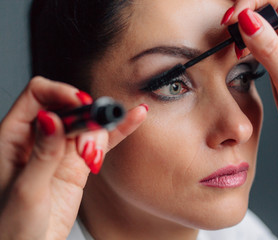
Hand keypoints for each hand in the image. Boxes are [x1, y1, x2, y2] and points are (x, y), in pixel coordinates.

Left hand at [0, 77, 146, 239]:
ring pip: (87, 123)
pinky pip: (101, 142)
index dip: (61, 94)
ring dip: (99, 130)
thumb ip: (42, 153)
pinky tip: (134, 117)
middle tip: (90, 137)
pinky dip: (118, 131)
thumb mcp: (26, 190)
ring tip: (92, 154)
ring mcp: (61, 151)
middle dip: (85, 115)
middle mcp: (39, 138)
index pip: (38, 95)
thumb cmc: (12, 228)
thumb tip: (52, 118)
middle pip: (68, 107)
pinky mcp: (79, 164)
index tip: (81, 105)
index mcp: (12, 136)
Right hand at [222, 1, 277, 237]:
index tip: (232, 18)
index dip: (253, 4)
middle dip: (247, 15)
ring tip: (233, 42)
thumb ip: (268, 48)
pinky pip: (262, 44)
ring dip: (246, 31)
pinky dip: (248, 45)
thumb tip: (247, 20)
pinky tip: (240, 52)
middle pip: (272, 9)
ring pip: (265, 26)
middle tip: (227, 27)